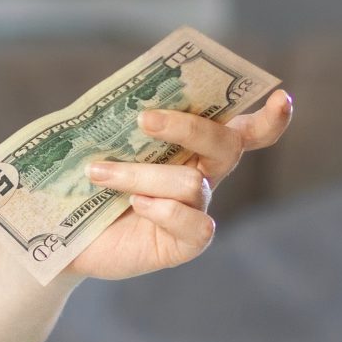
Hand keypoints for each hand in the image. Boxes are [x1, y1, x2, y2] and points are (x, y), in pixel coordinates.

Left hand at [64, 89, 294, 281]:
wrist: (59, 226)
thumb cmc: (81, 175)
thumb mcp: (97, 140)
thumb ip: (119, 119)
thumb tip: (126, 100)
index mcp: (189, 145)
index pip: (239, 129)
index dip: (267, 119)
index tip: (282, 98)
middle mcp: (201, 175)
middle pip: (225, 144)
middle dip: (187, 127)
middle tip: (143, 120)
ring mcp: (196, 210)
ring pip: (191, 182)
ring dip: (139, 174)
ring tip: (98, 174)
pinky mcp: (185, 243)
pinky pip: (194, 223)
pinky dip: (161, 209)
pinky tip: (134, 206)